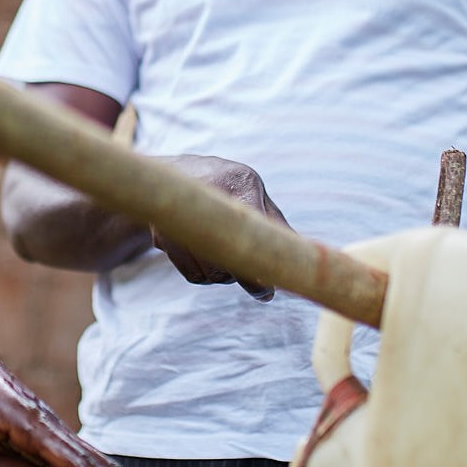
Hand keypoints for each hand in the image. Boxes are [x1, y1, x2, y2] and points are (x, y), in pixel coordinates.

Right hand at [151, 154, 289, 299]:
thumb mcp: (254, 191)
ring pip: (213, 274)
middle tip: (256, 278)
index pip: (251, 232)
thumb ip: (275, 222)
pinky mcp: (163, 237)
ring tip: (227, 253)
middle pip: (230, 262)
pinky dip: (206, 276)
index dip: (257, 269)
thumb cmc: (228, 185)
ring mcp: (181, 218)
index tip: (267, 292)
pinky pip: (195, 277)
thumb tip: (303, 258)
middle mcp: (207, 196)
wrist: (175, 174)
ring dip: (225, 275)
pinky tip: (208, 256)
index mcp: (240, 182)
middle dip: (243, 274)